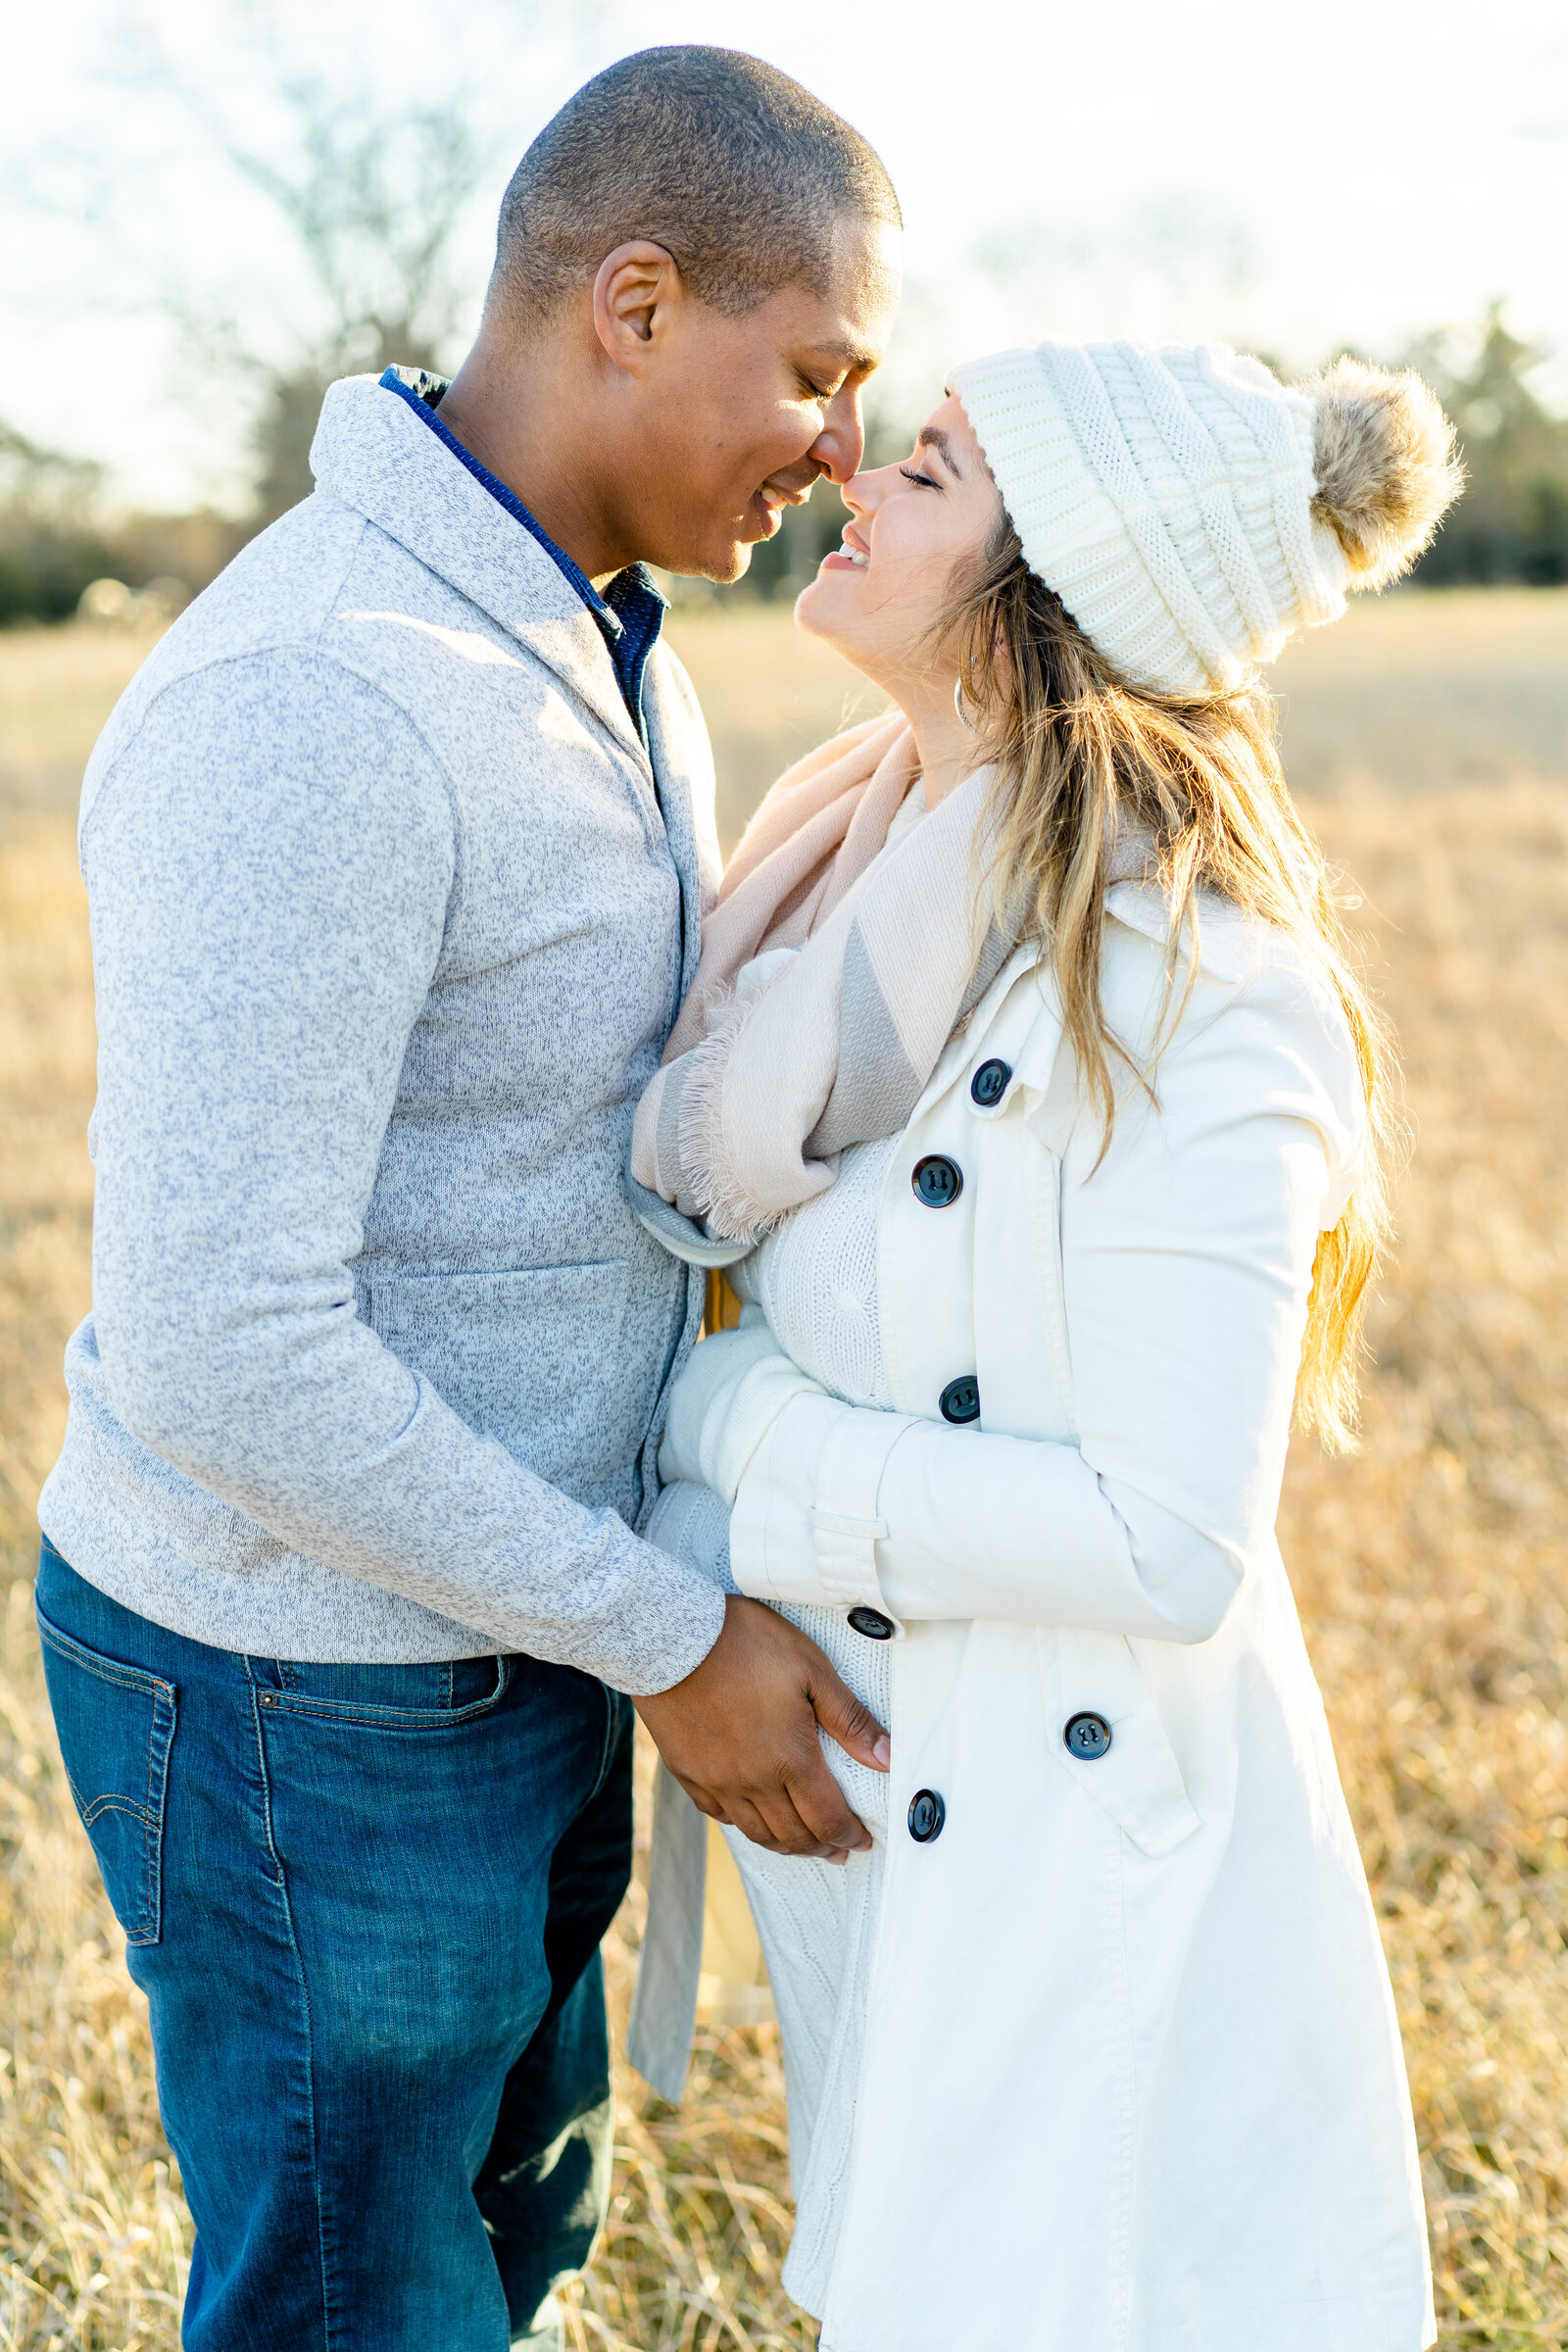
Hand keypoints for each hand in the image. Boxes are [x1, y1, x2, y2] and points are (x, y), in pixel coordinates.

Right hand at [634, 1594, 889, 1858]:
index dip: (849, 1835)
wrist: (671, 1637)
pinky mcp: (687, 1772)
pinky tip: (751, 1818)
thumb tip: (887, 1758)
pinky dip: (743, 1824)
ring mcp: (717, 1781)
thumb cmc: (747, 1644)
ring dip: (785, 1844)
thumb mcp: (812, 1670)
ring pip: (756, 1832)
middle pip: (794, 1835)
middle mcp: (754, 1782)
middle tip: (838, 1850)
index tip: (862, 1841)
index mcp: (791, 1760)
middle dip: (821, 1846)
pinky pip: (719, 1814)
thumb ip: (850, 1719)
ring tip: (801, 1845)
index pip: (828, 1819)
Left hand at [659, 1320, 822, 1503]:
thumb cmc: (775, 1376)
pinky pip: (673, 1461)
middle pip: (703, 1389)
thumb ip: (756, 1316)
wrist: (769, 1427)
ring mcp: (676, 1419)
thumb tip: (749, 1306)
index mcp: (707, 1352)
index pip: (721, 1358)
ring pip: (691, 1422)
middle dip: (722, 1399)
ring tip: (738, 1443)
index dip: (742, 1371)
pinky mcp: (674, 1455)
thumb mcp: (769, 1333)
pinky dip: (688, 1465)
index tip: (761, 1381)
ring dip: (708, 1429)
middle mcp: (685, 1380)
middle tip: (752, 1413)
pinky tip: (706, 1471)